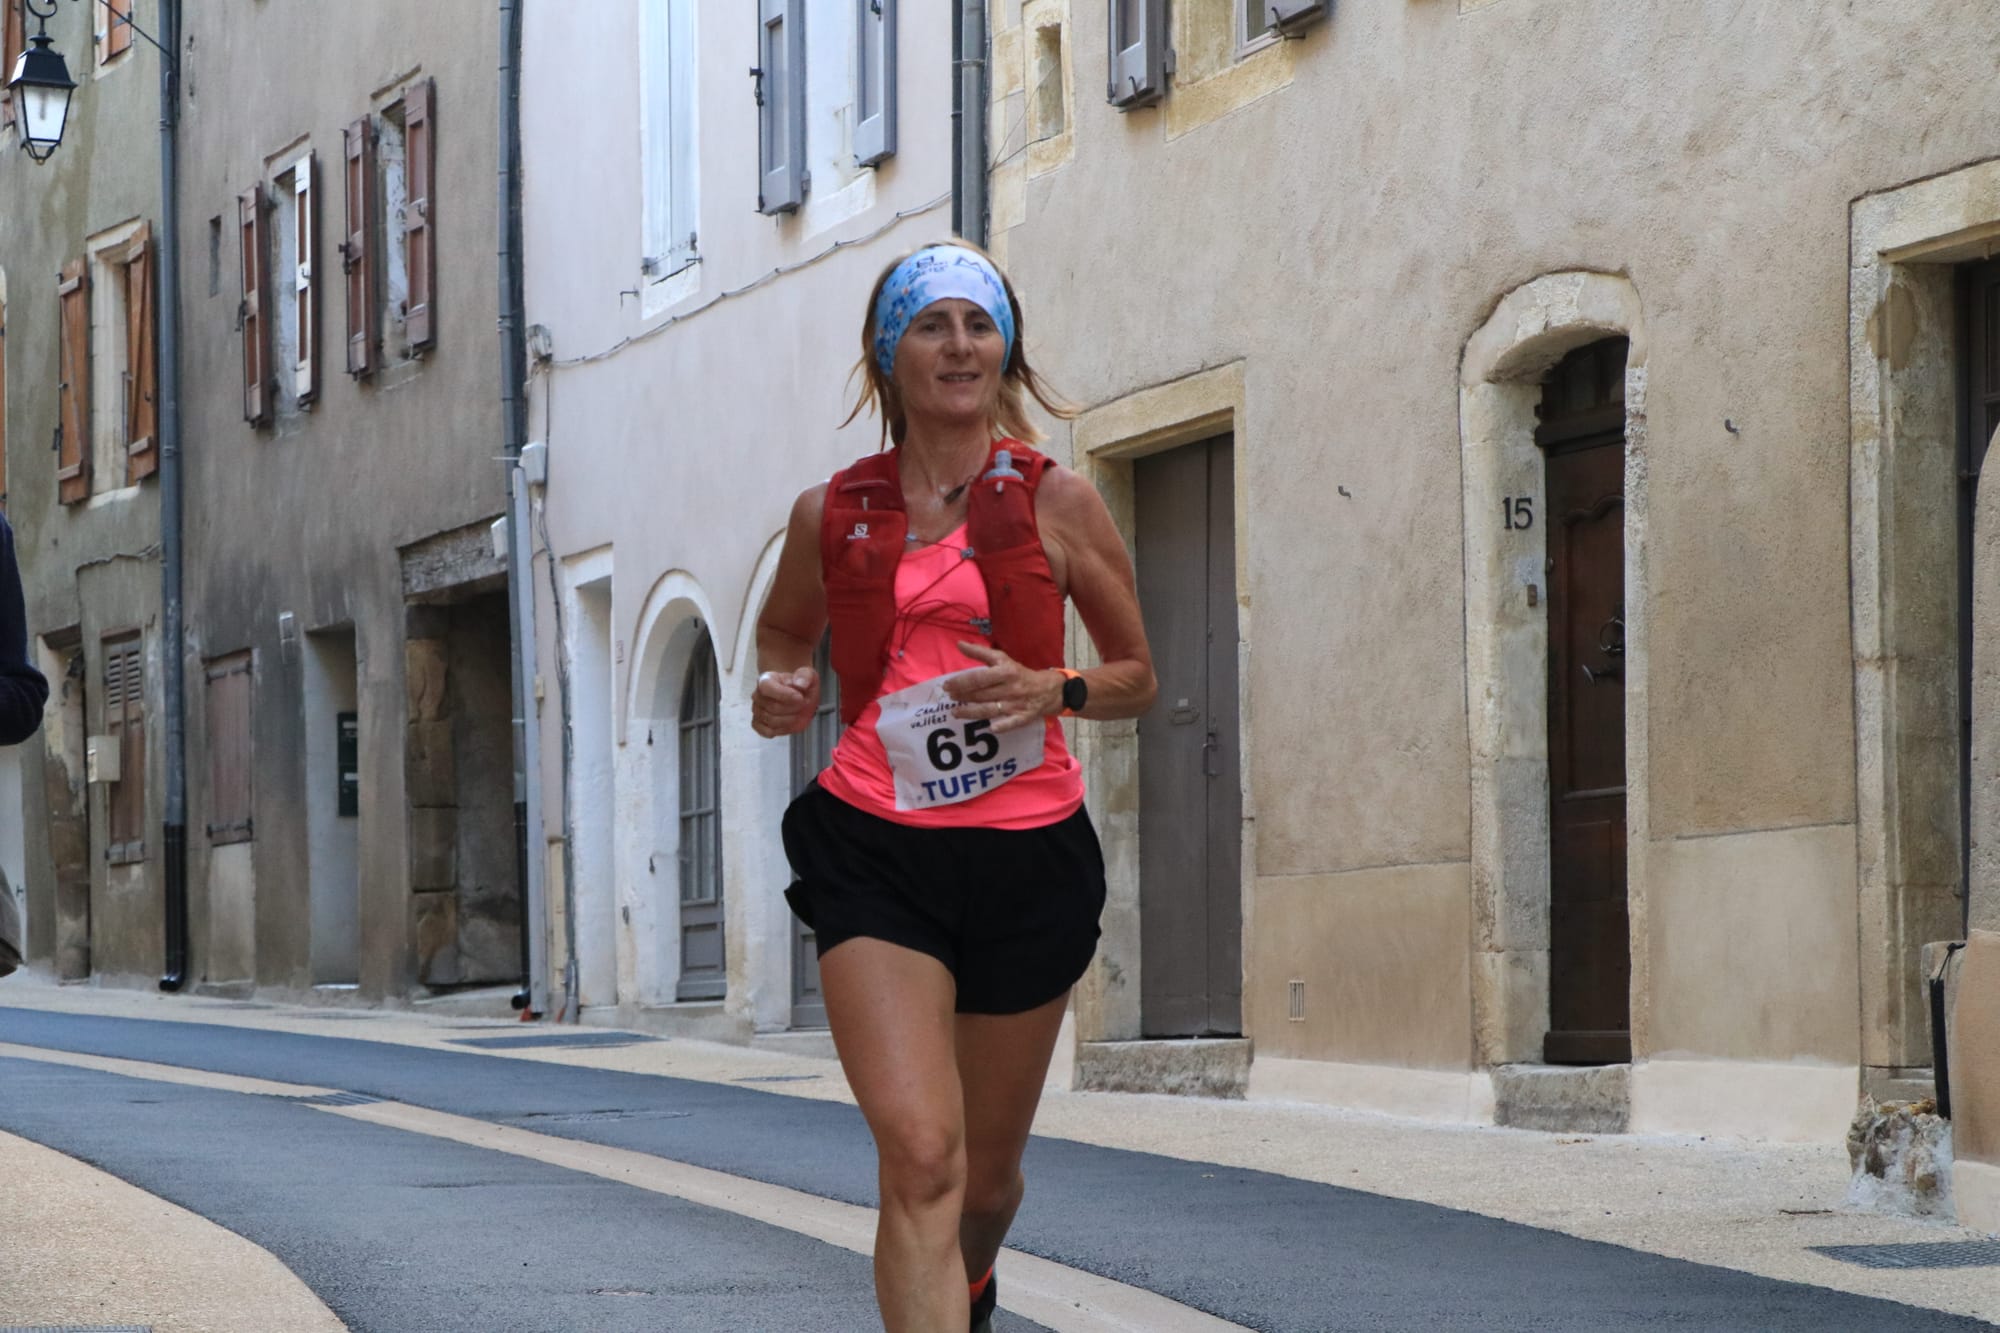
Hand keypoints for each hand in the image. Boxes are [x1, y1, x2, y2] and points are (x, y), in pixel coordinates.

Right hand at [752, 667, 820, 737]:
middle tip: (804, 704)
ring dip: (790, 720)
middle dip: (792, 709)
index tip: (800, 697)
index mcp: (766, 680)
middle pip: (772, 707)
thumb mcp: (807, 674)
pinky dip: (781, 730)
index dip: (784, 695)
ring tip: (799, 712)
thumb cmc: (798, 684)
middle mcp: (758, 695)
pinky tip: (790, 723)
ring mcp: (757, 710)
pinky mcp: (759, 724)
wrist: (796, 693)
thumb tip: (800, 684)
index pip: (767, 688)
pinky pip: (765, 731)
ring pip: (771, 721)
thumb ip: (804, 676)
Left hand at [944, 643, 1062, 733]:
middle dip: (963, 696)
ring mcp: (1016, 704)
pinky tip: (991, 728)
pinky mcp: (1023, 717)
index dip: (961, 682)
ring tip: (955, 712)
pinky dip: (1003, 726)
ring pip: (990, 709)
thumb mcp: (1002, 659)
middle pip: (982, 694)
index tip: (947, 685)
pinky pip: (1012, 723)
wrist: (1047, 689)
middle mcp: (1010, 688)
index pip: (979, 677)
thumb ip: (980, 653)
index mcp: (1005, 672)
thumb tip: (959, 644)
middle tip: (949, 697)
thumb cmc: (1018, 673)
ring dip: (971, 712)